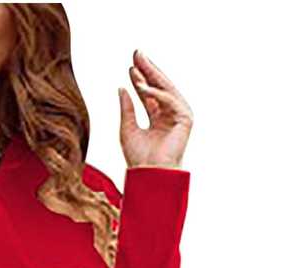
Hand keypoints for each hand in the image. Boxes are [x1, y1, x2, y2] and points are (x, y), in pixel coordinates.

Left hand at [119, 49, 192, 169]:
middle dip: (148, 70)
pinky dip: (157, 93)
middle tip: (137, 53)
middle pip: (158, 87)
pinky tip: (142, 87)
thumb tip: (122, 88)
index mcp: (157, 119)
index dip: (139, 79)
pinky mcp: (185, 119)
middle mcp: (169, 116)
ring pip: (165, 90)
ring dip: (152, 75)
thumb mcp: (127, 128)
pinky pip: (170, 100)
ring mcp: (178, 116)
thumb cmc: (138, 159)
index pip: (148, 94)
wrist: (149, 175)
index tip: (129, 67)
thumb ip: (127, 108)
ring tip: (138, 63)